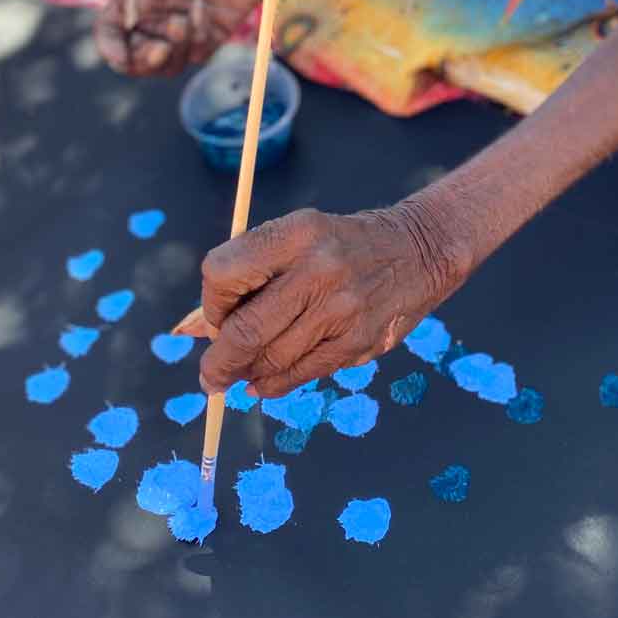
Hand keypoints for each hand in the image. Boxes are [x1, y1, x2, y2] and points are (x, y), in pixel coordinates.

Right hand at [95, 0, 277, 75]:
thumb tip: (132, 19)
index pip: (111, 33)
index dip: (110, 49)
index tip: (121, 58)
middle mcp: (154, 20)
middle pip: (137, 60)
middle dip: (144, 61)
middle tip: (159, 49)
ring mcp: (182, 31)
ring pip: (168, 65)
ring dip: (173, 48)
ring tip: (180, 22)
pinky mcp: (210, 37)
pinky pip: (197, 54)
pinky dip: (197, 34)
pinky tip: (203, 7)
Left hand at [182, 203, 461, 395]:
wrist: (417, 251)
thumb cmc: (341, 245)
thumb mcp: (298, 237)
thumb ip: (253, 275)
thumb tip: (200, 330)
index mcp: (296, 233)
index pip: (224, 273)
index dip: (211, 303)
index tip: (218, 315)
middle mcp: (319, 269)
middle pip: (246, 329)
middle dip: (218, 361)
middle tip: (209, 377)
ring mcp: (342, 309)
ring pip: (271, 359)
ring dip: (246, 373)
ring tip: (239, 375)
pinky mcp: (359, 341)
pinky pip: (302, 373)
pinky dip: (275, 383)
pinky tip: (265, 381)